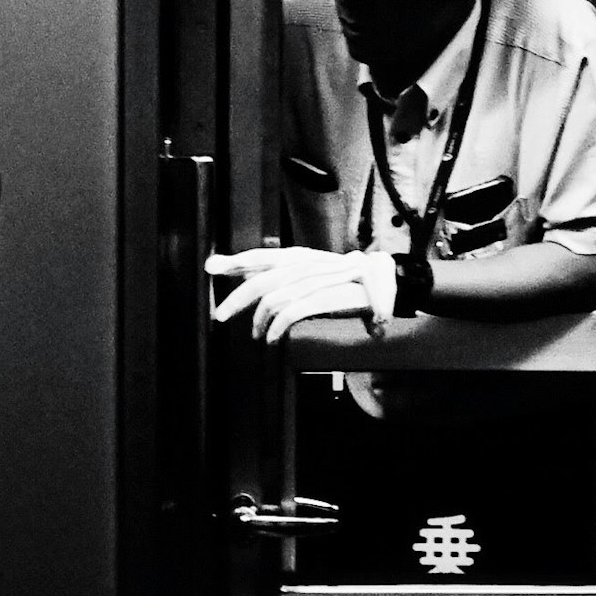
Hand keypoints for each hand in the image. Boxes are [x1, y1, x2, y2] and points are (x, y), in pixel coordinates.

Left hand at [204, 245, 397, 340]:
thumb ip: (284, 280)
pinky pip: (293, 311)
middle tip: (220, 316)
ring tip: (257, 336)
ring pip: (274, 297)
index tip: (211, 267)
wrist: (384, 285)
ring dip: (259, 321)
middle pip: (261, 279)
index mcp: (300, 257)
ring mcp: (317, 278)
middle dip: (236, 299)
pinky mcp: (329, 296)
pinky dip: (278, 327)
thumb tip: (255, 289)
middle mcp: (306, 263)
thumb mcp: (312, 279)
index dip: (236, 261)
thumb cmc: (345, 285)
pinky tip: (273, 339)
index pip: (263, 256)